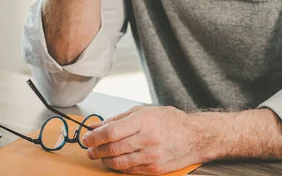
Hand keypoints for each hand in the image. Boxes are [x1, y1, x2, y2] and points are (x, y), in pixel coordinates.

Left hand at [82, 106, 202, 174]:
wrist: (194, 137)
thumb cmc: (170, 121)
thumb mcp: (144, 111)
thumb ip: (119, 119)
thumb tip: (97, 125)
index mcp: (144, 120)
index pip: (112, 131)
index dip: (95, 137)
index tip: (87, 138)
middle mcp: (148, 138)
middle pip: (113, 148)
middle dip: (96, 150)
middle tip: (90, 149)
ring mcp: (152, 156)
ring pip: (119, 162)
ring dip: (105, 160)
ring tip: (100, 155)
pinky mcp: (155, 169)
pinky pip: (130, 170)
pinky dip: (119, 166)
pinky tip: (115, 161)